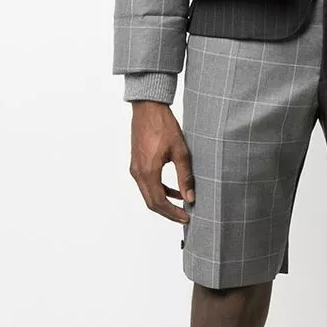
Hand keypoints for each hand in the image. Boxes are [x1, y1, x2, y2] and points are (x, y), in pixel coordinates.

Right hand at [129, 101, 194, 223]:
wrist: (148, 108)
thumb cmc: (164, 126)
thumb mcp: (180, 152)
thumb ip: (185, 177)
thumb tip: (190, 197)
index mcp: (148, 172)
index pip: (159, 202)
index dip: (173, 213)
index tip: (186, 218)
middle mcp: (138, 173)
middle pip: (151, 202)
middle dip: (168, 212)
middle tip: (185, 217)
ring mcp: (135, 169)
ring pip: (148, 194)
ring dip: (164, 202)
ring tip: (182, 206)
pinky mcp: (137, 164)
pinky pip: (147, 184)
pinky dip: (160, 190)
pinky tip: (175, 190)